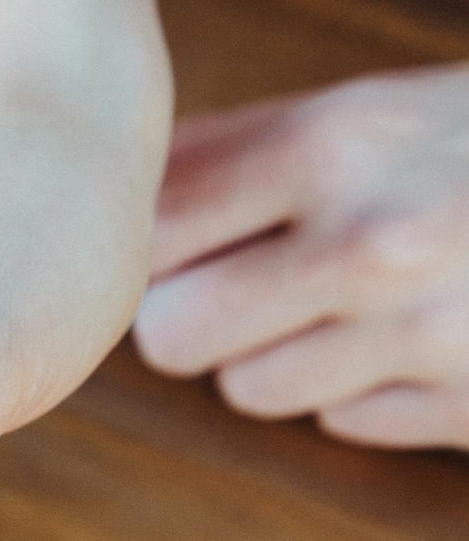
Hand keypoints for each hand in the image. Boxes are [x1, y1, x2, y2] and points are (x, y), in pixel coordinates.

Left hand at [134, 65, 468, 449]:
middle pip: (170, 337)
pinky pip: (341, 422)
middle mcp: (373, 243)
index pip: (150, 237)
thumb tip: (122, 197)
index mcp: (337, 144)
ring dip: (280, 360)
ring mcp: (425, 334)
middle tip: (249, 292)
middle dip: (194, 324)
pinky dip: (362, 394)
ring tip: (352, 309)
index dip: (146, 255)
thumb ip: (239, 152)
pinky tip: (417, 342)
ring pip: (247, 392)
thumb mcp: (374, 111)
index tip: (174, 253)